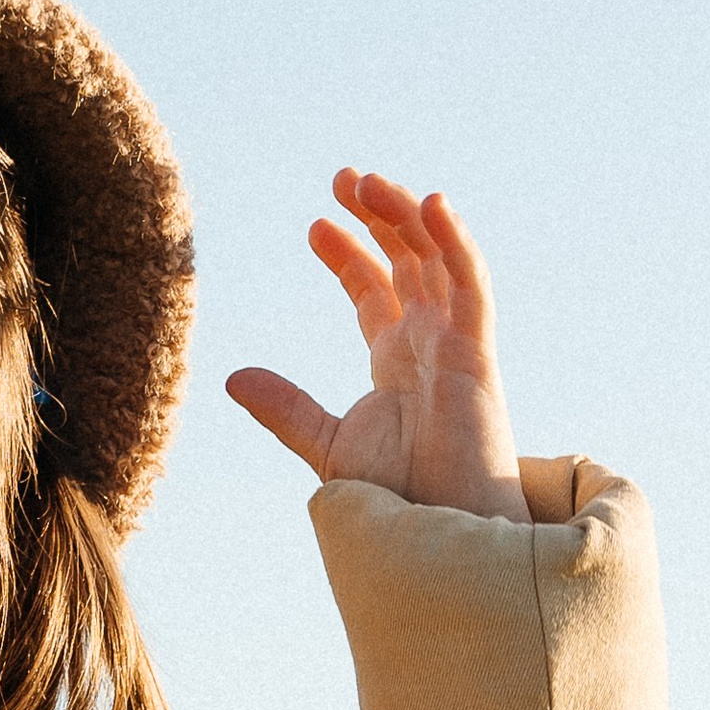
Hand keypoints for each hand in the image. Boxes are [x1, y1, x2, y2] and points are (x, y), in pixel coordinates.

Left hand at [228, 170, 530, 523]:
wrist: (442, 532)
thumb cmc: (401, 496)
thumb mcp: (328, 442)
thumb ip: (285, 408)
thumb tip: (231, 376)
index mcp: (396, 359)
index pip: (375, 289)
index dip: (348, 253)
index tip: (315, 225)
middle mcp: (429, 342)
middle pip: (406, 259)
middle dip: (377, 215)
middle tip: (342, 178)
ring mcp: (457, 342)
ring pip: (436, 258)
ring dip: (406, 214)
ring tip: (368, 182)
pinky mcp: (479, 352)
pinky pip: (472, 284)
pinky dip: (455, 242)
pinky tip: (431, 205)